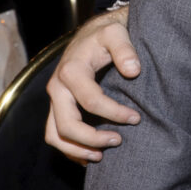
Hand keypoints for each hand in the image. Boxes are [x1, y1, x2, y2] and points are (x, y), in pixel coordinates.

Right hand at [45, 7, 140, 163]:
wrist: (92, 33)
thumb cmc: (106, 35)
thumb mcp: (116, 33)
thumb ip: (125, 49)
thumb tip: (133, 71)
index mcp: (71, 70)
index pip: (90, 101)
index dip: (114, 113)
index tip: (136, 118)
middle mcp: (57, 87)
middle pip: (67, 125)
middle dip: (92, 138)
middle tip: (118, 141)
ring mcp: (54, 99)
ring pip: (55, 134)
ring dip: (77, 149)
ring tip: (102, 156)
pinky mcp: (56, 106)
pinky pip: (55, 134)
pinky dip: (69, 149)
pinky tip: (90, 155)